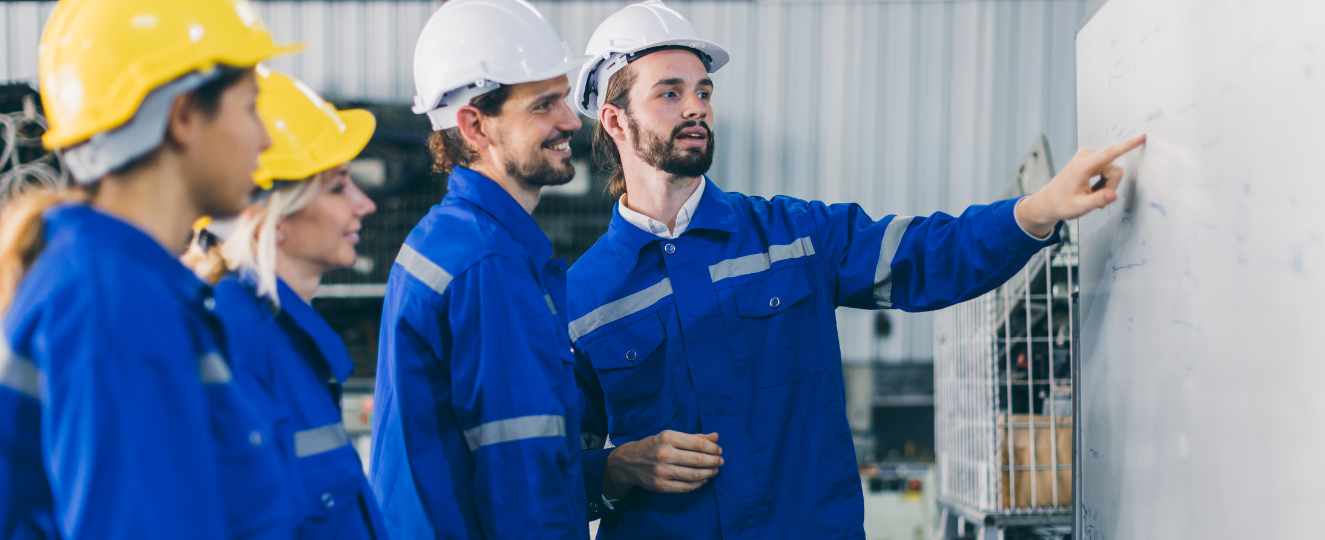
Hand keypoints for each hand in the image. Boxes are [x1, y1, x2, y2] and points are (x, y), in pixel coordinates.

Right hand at [602, 431, 722, 498]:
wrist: (629, 462)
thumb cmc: (654, 446)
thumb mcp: (670, 436)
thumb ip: (694, 437)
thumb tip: (716, 436)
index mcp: (668, 438)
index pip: (697, 443)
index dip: (712, 448)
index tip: (719, 450)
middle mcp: (664, 454)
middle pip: (697, 460)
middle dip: (713, 461)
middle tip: (720, 461)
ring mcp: (662, 471)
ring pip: (693, 475)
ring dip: (708, 473)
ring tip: (714, 470)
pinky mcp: (660, 485)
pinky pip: (685, 487)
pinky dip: (698, 484)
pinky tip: (703, 480)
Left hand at [1015, 134, 1146, 237]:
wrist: (1048, 202)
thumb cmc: (1062, 205)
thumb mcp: (1080, 207)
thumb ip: (1098, 200)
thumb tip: (1113, 195)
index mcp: (1083, 166)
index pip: (1110, 154)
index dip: (1128, 145)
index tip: (1142, 136)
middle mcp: (1085, 156)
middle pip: (1115, 170)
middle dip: (1110, 186)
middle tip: (1094, 198)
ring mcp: (1086, 155)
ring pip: (1112, 170)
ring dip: (1106, 185)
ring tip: (1090, 194)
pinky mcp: (1088, 157)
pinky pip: (1107, 168)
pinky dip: (1102, 181)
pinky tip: (1090, 189)